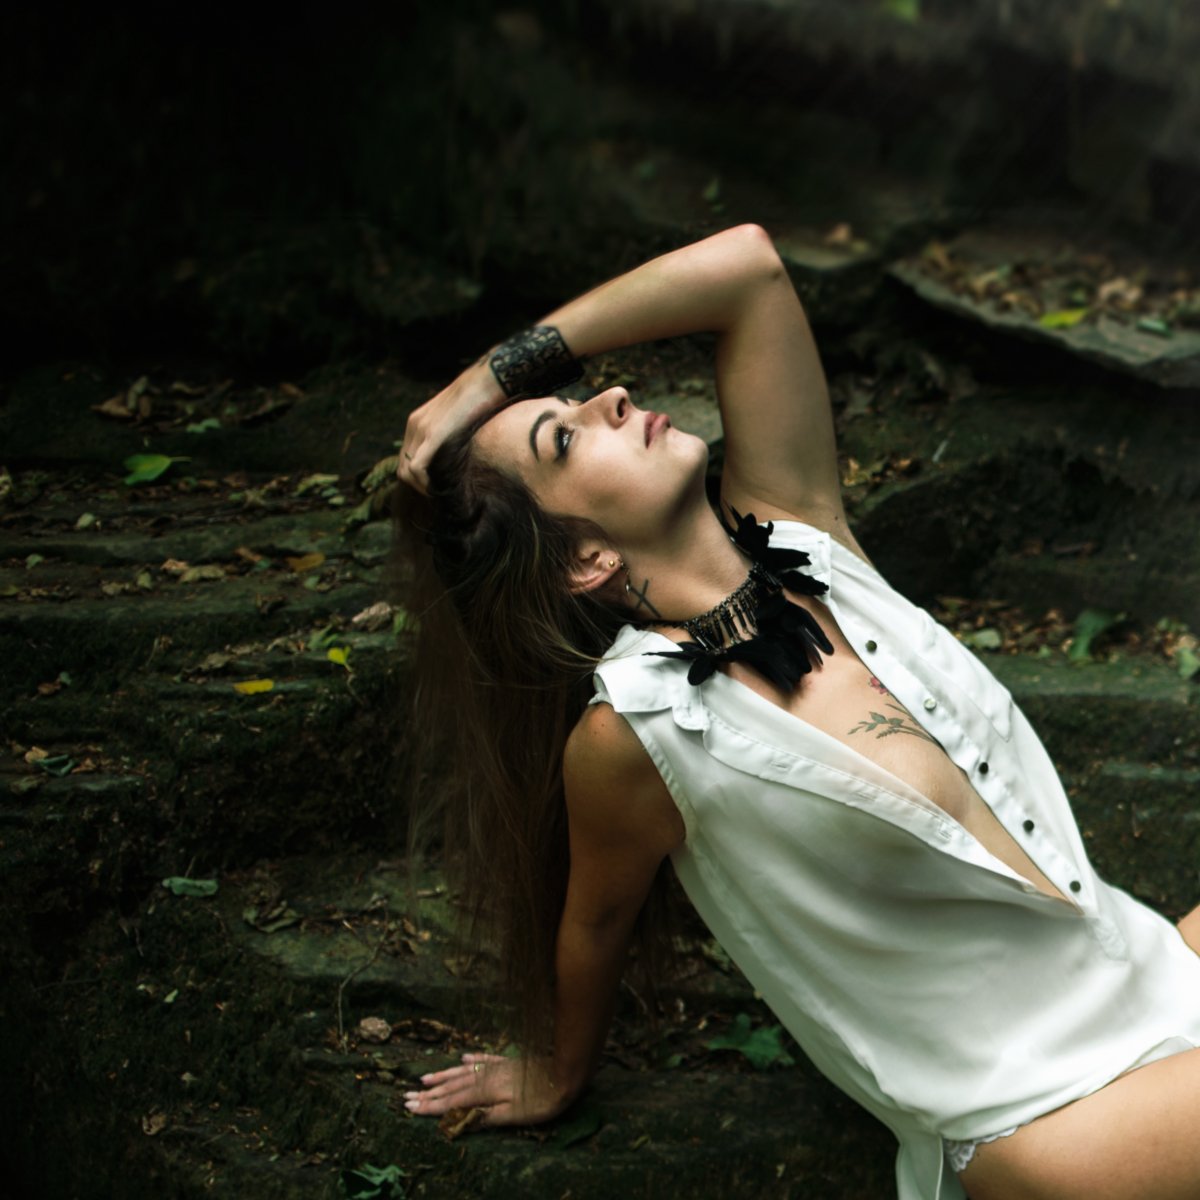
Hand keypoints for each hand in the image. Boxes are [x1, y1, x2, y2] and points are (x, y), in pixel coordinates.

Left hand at [397, 359, 505, 494]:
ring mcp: (421, 429)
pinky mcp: (433, 434)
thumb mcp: (459, 419)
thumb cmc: (481, 399)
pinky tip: (439, 489)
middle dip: (418, 486)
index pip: (407, 458)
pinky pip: (417, 466)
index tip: (438, 486)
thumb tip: (460, 456)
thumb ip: (451, 435)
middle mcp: (414, 425)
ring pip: (406, 470)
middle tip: (438, 494)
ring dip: (421, 488)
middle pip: (402, 467)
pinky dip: (424, 483)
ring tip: (439, 495)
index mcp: (418, 421)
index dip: (419, 477)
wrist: (487, 380)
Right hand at [403, 1052, 569, 1127]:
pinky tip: (462, 1057)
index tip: (408, 1107)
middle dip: (429, 1093)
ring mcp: (496, 1066)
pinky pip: (483, 1058)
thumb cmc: (540, 1100)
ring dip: (443, 1076)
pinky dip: (470, 1059)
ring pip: (463, 1071)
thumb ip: (484, 1116)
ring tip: (424, 1079)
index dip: (430, 1106)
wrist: (564, 1073)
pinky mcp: (508, 1061)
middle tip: (406, 1096)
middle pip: (452, 1086)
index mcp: (484, 1091)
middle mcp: (485, 1075)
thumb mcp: (512, 1115)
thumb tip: (457, 1118)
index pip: (451, 1101)